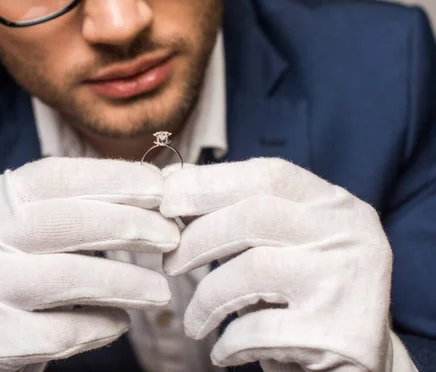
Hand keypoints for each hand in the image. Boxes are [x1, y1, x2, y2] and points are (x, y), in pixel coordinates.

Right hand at [0, 157, 179, 371]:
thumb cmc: (12, 270)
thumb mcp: (30, 227)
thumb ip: (81, 205)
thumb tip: (163, 186)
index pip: (56, 175)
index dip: (114, 177)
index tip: (160, 187)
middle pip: (68, 221)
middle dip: (131, 227)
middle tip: (171, 238)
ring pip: (71, 277)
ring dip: (128, 282)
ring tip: (160, 291)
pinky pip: (66, 330)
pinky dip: (103, 326)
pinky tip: (119, 322)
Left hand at [161, 157, 414, 370]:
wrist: (362, 361)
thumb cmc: (304, 295)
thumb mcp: (285, 244)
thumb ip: (242, 215)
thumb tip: (171, 190)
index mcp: (334, 205)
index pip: (268, 175)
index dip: (209, 182)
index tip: (167, 198)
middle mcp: (349, 234)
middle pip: (255, 215)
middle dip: (198, 237)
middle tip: (169, 262)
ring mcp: (349, 281)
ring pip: (253, 270)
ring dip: (207, 299)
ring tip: (195, 321)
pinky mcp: (341, 333)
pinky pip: (260, 329)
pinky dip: (229, 342)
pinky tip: (224, 350)